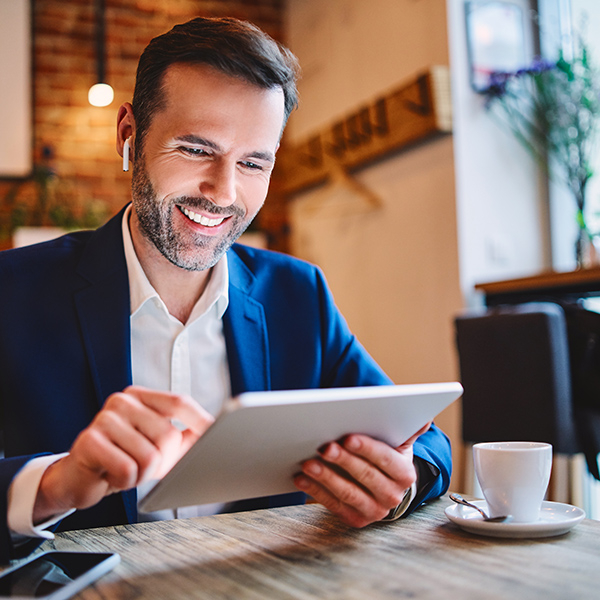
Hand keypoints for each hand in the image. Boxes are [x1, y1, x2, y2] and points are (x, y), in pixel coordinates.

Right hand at [33, 386, 213, 522]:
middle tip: (147, 466)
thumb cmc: (123, 458)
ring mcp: (104, 419)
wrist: (79, 478)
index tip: (219, 434)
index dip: (201, 421)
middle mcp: (122, 401)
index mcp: (141, 396)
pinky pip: (128, 469)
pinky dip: (126, 481)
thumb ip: (184, 436)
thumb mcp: (156, 443)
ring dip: (143, 474)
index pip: (179, 403)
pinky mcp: (90, 441)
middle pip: (168, 434)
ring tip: (127, 468)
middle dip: (164, 461)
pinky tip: (113, 475)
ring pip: (149, 456)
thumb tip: (215, 435)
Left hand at [294, 423, 430, 527]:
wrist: (384, 486)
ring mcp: (373, 510)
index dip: (366, 448)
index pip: (385, 458)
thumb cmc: (386, 456)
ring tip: (307, 462)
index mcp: (404, 474)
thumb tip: (424, 419)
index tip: (348, 437)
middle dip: (343, 460)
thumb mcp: (399, 443)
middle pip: (365, 475)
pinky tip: (301, 477)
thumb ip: (408, 430)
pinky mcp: (354, 519)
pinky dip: (315, 490)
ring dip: (325, 477)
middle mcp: (392, 496)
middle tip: (324, 447)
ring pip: (347, 492)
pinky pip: (332, 504)